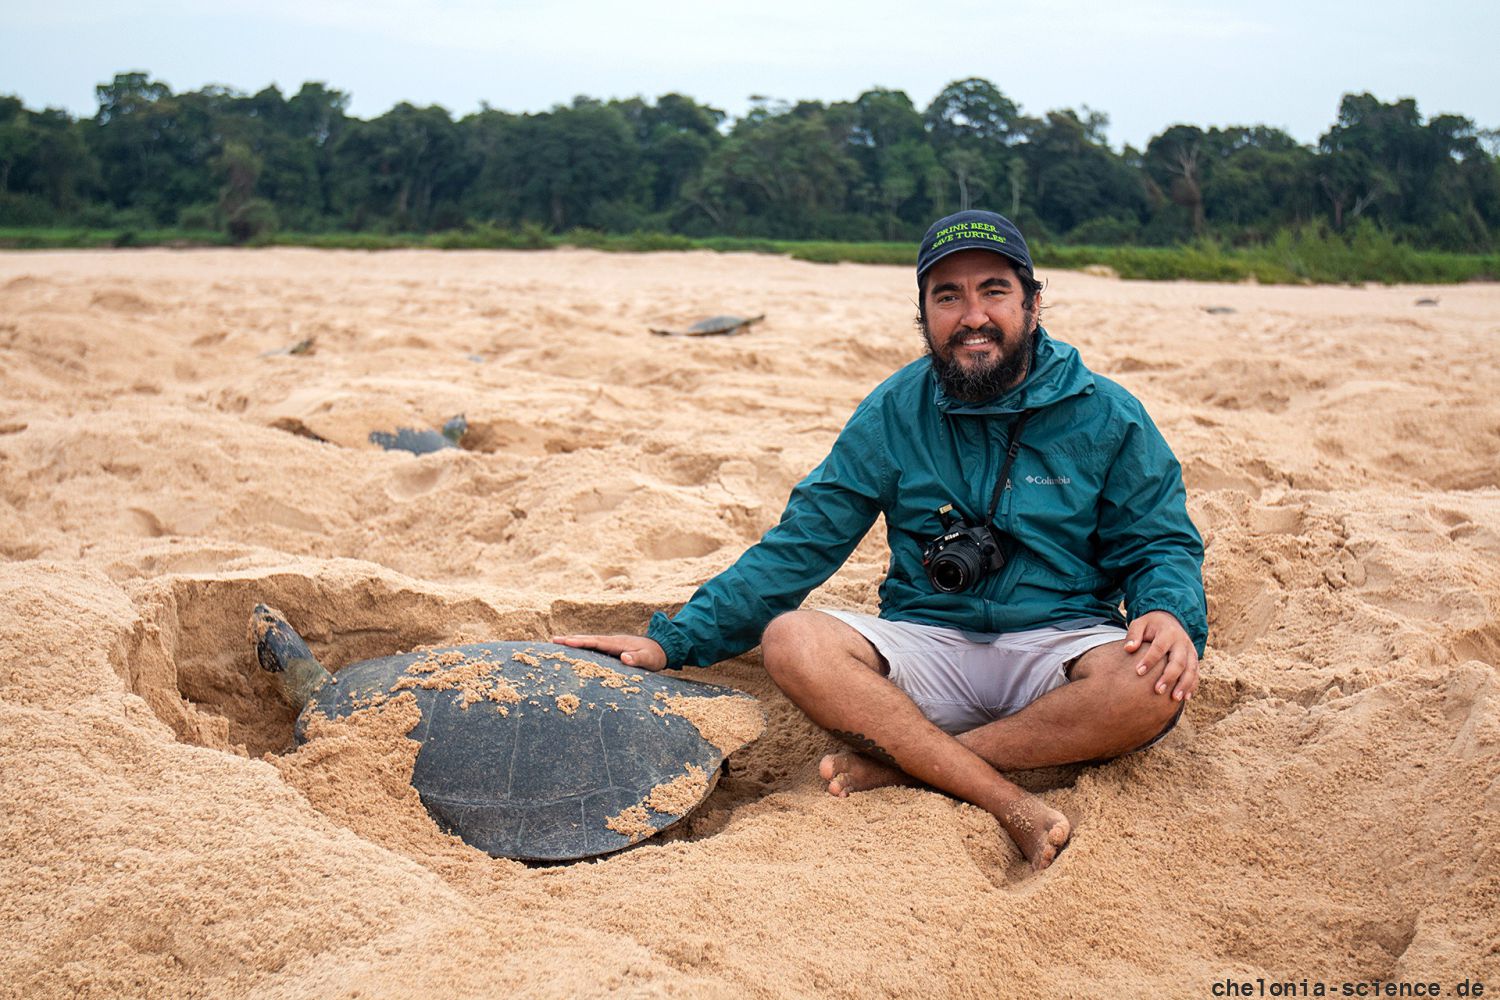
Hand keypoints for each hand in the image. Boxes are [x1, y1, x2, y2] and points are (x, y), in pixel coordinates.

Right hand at [550, 633, 667, 671]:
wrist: (663, 649)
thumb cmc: (655, 656)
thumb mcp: (649, 660)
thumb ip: (638, 659)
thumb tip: (624, 657)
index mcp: (618, 643)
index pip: (596, 642)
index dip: (581, 642)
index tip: (566, 642)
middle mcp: (612, 641)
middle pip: (588, 639)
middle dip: (571, 639)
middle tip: (553, 640)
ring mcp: (611, 644)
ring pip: (590, 642)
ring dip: (575, 642)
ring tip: (557, 642)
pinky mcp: (612, 648)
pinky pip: (594, 647)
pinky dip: (582, 646)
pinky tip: (574, 650)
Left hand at [1124, 610, 1198, 700]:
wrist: (1170, 620)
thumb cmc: (1151, 625)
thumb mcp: (1140, 624)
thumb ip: (1134, 635)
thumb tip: (1128, 649)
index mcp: (1168, 632)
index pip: (1159, 648)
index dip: (1150, 660)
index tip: (1138, 672)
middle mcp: (1182, 642)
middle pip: (1178, 661)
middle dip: (1169, 677)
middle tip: (1158, 690)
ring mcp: (1190, 651)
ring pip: (1191, 669)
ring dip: (1184, 684)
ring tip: (1174, 698)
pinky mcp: (1194, 659)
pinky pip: (1196, 673)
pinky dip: (1192, 685)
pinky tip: (1185, 698)